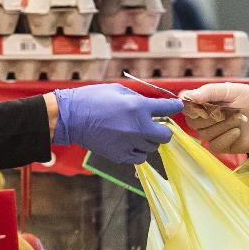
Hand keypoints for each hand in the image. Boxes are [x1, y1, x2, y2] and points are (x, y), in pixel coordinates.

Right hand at [52, 83, 182, 164]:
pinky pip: (139, 158)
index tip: (177, 107)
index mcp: (138, 107)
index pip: (167, 109)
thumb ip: (138, 99)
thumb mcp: (119, 90)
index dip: (174, 107)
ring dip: (148, 141)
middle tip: (155, 126)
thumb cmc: (93, 99)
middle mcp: (138, 127)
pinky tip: (128, 143)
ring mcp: (130, 144)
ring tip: (135, 134)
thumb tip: (152, 106)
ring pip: (152, 148)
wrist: (71, 117)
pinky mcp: (120, 156)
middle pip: (165, 136)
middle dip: (163, 131)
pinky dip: (137, 152)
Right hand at [182, 83, 248, 155]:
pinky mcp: (223, 145)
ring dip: (223, 125)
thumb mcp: (230, 89)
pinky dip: (226, 137)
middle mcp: (207, 118)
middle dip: (211, 116)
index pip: (187, 106)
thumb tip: (185, 96)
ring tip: (239, 118)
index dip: (191, 106)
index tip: (199, 102)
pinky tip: (237, 131)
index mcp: (206, 102)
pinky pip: (215, 145)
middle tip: (229, 110)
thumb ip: (208, 92)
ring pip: (205, 133)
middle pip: (194, 122)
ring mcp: (214, 133)